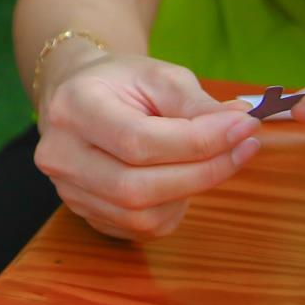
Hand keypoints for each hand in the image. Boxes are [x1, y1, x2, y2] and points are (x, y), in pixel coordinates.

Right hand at [34, 53, 259, 239]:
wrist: (78, 96)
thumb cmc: (121, 83)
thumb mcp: (159, 76)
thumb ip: (196, 104)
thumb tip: (238, 127)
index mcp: (72, 107)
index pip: (138, 141)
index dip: (198, 142)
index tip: (244, 127)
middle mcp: (60, 154)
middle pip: (136, 187)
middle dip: (202, 172)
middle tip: (242, 148)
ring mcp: (67, 189)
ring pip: (141, 216)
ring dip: (190, 192)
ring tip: (208, 160)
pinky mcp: (84, 213)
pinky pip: (141, 229)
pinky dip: (173, 208)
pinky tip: (179, 178)